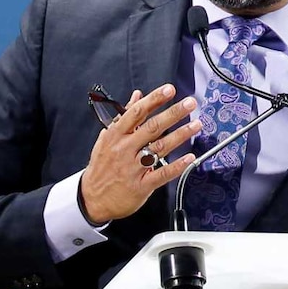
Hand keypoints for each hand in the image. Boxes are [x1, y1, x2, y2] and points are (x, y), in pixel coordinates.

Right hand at [80, 84, 200, 223]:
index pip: (137, 112)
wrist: (92, 198)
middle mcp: (125, 149)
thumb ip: (125, 116)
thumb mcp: (107, 137)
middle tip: (189, 104)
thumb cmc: (102, 166)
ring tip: (195, 125)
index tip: (169, 90)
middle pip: (152, 127)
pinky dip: (177, 166)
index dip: (154, 99)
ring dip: (180, 135)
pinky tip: (189, 158)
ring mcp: (133, 167)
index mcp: (116, 135)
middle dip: (173, 113)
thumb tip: (137, 96)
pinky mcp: (141, 185)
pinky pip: (162, 173)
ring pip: (160, 147)